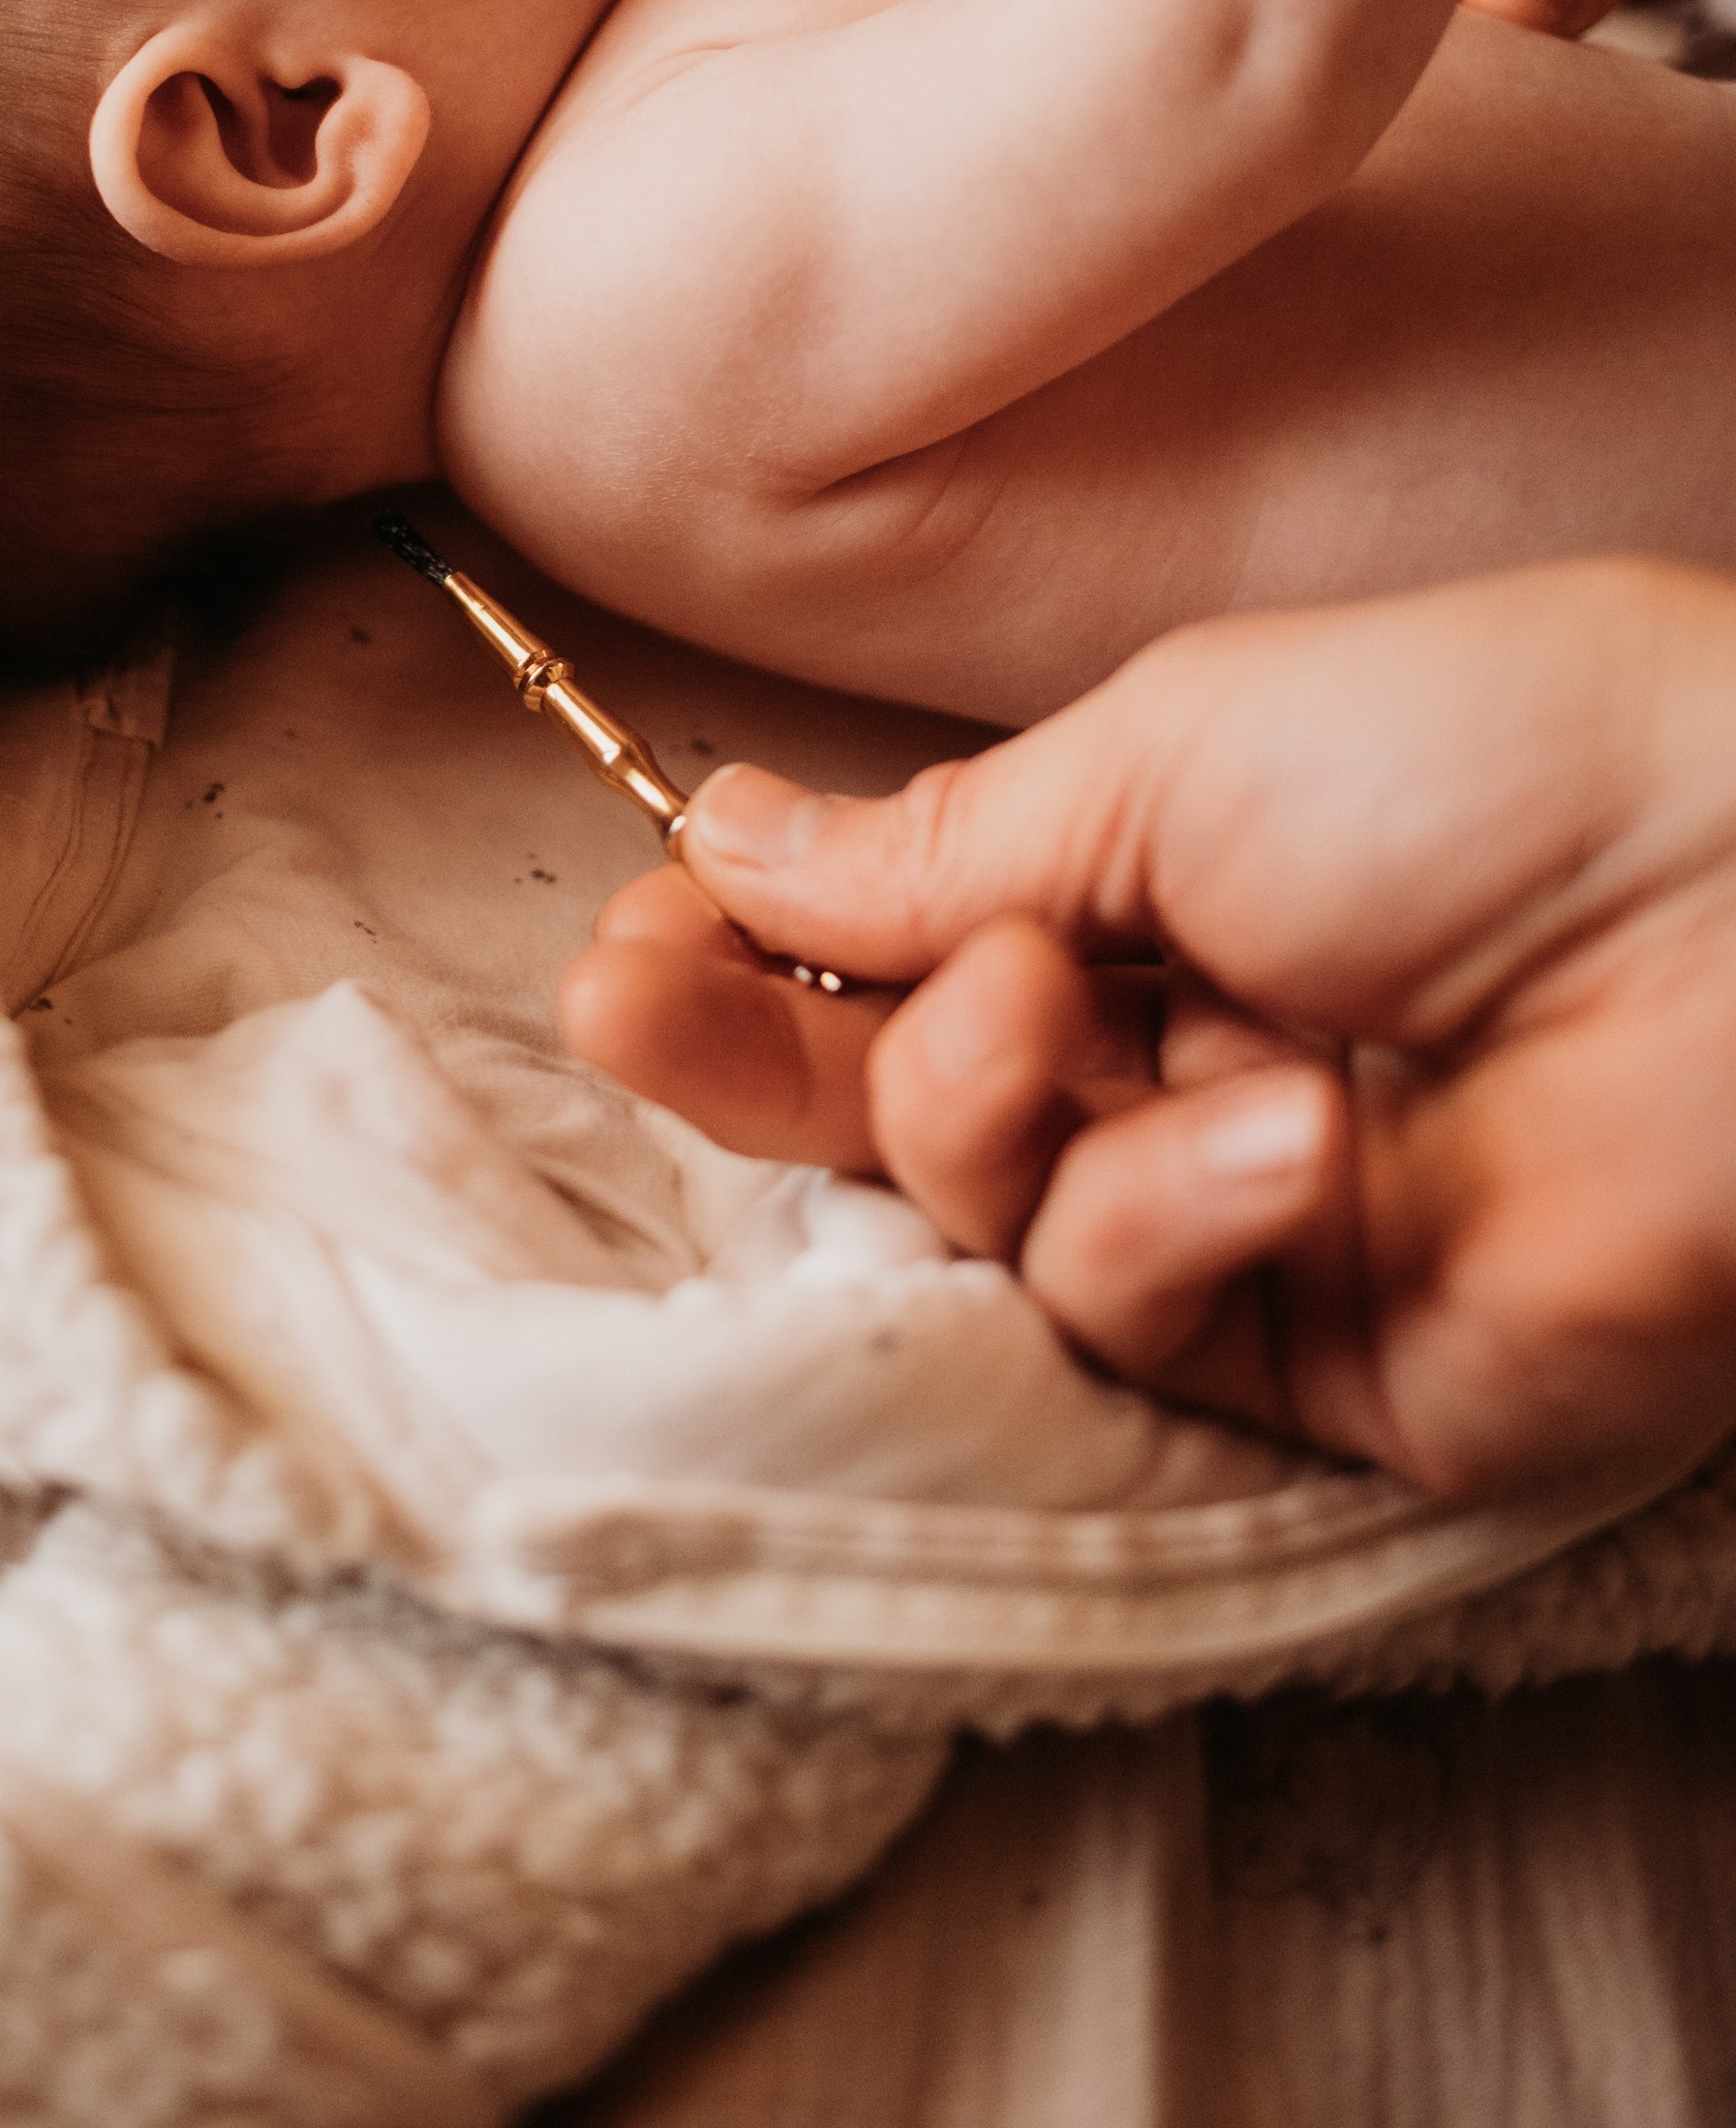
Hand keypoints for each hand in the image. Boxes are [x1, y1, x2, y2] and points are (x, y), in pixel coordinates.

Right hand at [559, 563, 1735, 1494]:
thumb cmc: (1494, 761)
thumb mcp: (1171, 750)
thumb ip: (944, 847)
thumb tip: (732, 843)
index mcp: (1170, 894)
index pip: (909, 951)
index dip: (759, 957)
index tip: (632, 935)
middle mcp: (1193, 1061)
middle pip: (904, 1111)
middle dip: (757, 1062)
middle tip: (632, 1002)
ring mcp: (1256, 1228)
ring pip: (989, 1227)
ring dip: (984, 1113)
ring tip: (1062, 1015)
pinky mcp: (1331, 1377)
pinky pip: (1137, 1328)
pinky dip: (1163, 1228)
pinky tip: (1274, 1145)